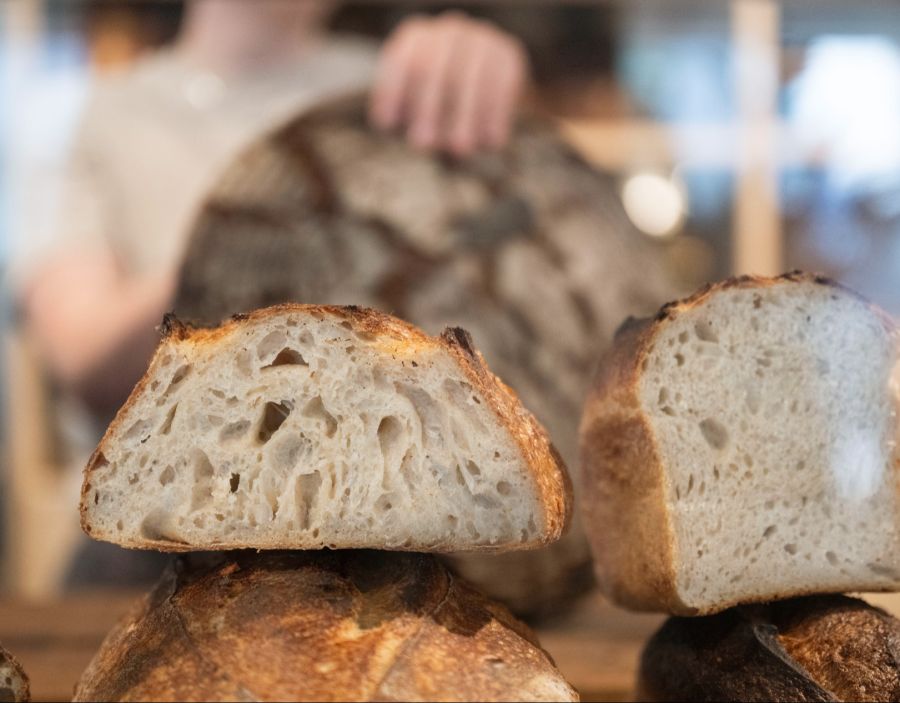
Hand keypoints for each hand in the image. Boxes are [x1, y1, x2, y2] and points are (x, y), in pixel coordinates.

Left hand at [369, 12, 526, 155]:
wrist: (483, 77)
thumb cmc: (437, 102)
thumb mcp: (412, 103)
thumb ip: (399, 110)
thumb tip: (386, 122)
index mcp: (417, 38)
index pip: (402, 63)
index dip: (392, 93)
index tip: (387, 125)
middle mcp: (449, 32)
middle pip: (432, 69)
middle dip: (427, 110)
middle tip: (421, 145)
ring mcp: (481, 39)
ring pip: (470, 78)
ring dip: (465, 117)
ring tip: (460, 150)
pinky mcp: (508, 54)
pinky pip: (501, 85)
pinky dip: (496, 115)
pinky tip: (491, 142)